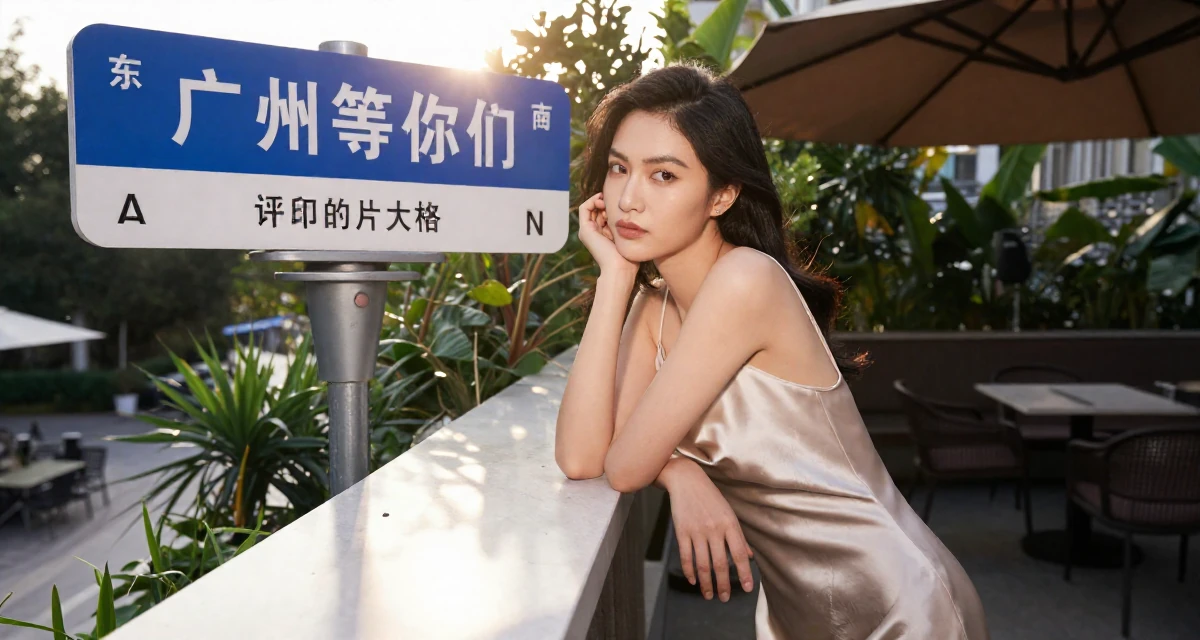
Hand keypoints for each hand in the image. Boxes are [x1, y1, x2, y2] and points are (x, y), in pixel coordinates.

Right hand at [578, 193, 637, 278]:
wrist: (620, 269)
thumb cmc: (628, 258)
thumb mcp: (627, 238)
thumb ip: (625, 227)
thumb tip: (632, 215)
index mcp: (602, 235)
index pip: (603, 214)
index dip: (610, 206)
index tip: (620, 205)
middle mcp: (592, 233)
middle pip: (596, 210)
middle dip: (605, 202)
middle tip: (615, 203)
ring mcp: (587, 231)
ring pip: (590, 207)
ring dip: (599, 200)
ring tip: (608, 202)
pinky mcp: (585, 229)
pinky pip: (583, 208)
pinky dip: (592, 201)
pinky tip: (602, 200)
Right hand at [660, 457, 754, 601]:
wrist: (686, 479)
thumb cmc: (710, 496)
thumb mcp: (729, 513)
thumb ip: (739, 536)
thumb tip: (750, 556)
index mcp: (730, 524)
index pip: (740, 554)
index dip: (745, 573)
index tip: (747, 588)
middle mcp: (715, 529)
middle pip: (721, 563)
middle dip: (724, 584)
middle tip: (725, 598)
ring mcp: (697, 531)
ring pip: (703, 564)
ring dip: (707, 583)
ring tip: (709, 595)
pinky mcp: (682, 531)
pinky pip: (686, 556)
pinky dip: (689, 571)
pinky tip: (693, 581)